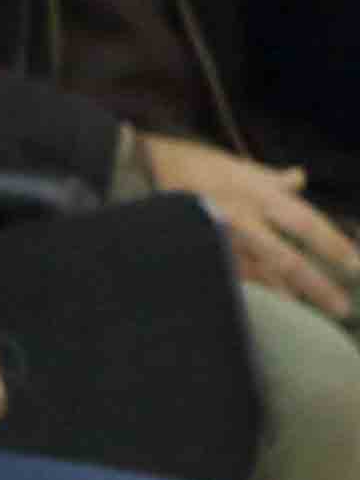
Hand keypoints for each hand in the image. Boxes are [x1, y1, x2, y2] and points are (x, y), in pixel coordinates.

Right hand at [133, 129, 359, 315]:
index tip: (355, 266)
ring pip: (259, 276)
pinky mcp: (199, 253)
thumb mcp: (239, 166)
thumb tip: (299, 178)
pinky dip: (252, 292)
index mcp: (258, 195)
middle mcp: (243, 220)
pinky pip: (232, 278)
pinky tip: (266, 307)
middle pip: (285, 260)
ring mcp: (218, 240)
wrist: (142, 171)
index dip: (332, 245)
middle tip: (341, 308)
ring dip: (285, 295)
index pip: (305, 224)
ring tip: (307, 314)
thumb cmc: (194, 165)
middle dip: (315, 285)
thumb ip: (272, 178)